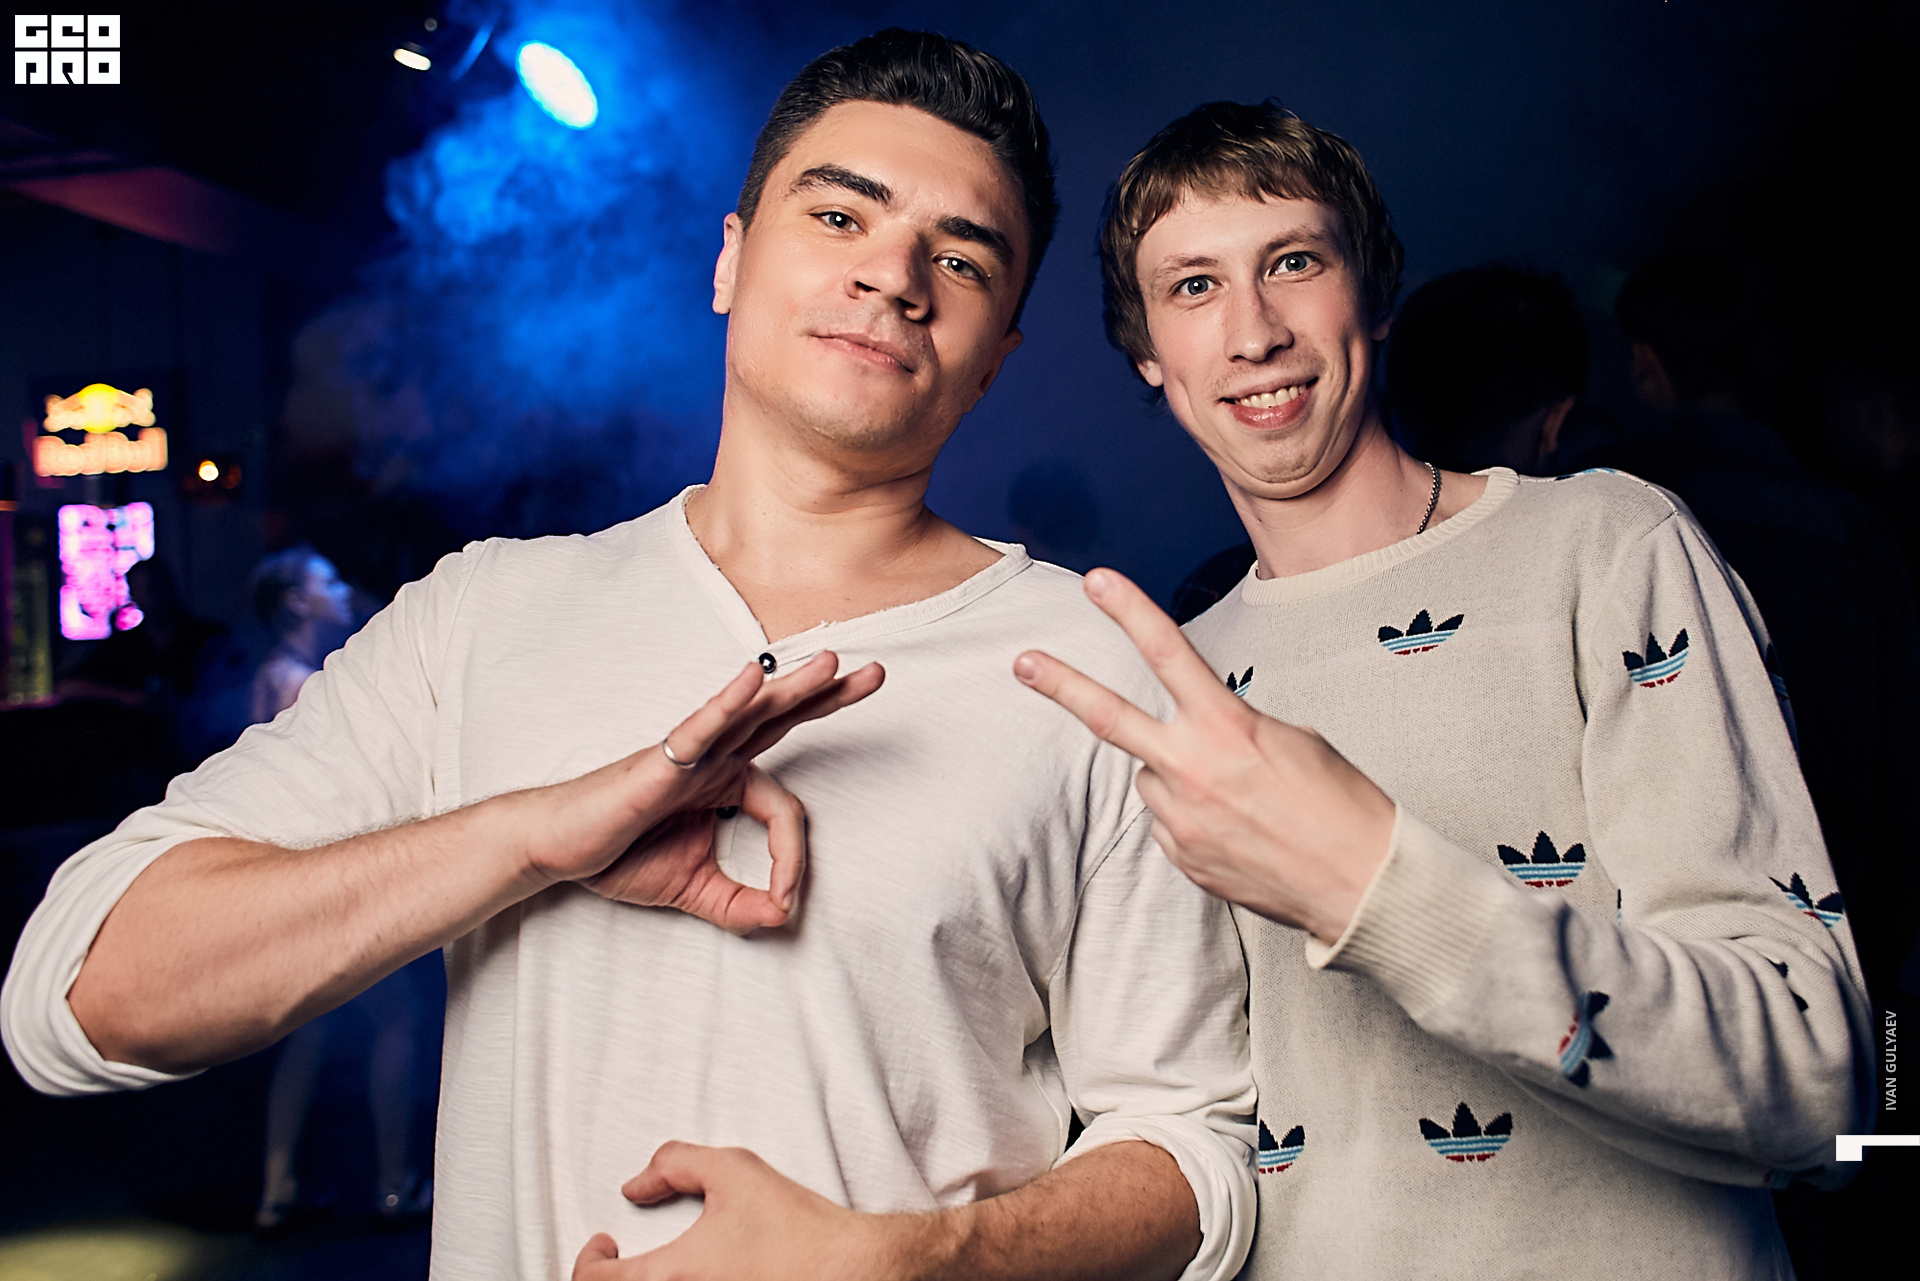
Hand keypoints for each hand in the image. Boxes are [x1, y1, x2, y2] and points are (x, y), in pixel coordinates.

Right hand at [525, 652, 884, 933]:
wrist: (559, 852)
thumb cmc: (618, 856)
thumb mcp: (695, 891)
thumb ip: (740, 905)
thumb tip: (782, 919)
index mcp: (726, 784)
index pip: (785, 809)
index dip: (792, 857)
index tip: (783, 899)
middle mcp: (715, 760)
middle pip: (783, 721)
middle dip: (830, 699)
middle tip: (877, 675)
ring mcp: (691, 754)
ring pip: (752, 714)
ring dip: (795, 688)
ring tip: (833, 663)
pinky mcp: (663, 759)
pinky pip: (702, 726)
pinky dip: (729, 702)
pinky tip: (754, 677)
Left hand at [573, 1143, 901, 1280]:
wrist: (851, 1270)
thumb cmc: (798, 1229)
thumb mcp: (734, 1170)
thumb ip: (673, 1164)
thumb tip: (637, 1185)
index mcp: (672, 1276)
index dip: (588, 1261)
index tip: (604, 1245)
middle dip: (609, 1280)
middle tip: (620, 1262)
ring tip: (658, 1269)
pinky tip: (697, 1278)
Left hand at [1012, 569, 1393, 941]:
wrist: (1361, 885)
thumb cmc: (1339, 803)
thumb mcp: (1293, 739)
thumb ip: (1230, 728)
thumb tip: (1194, 740)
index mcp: (1229, 727)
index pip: (1170, 652)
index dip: (1130, 611)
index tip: (1096, 581)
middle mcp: (1194, 770)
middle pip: (1110, 717)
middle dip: (1061, 685)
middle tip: (1022, 661)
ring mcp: (1182, 818)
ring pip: (1152, 776)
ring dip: (1178, 775)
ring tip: (1237, 798)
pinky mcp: (1182, 857)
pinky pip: (1169, 822)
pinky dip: (1193, 817)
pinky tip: (1238, 831)